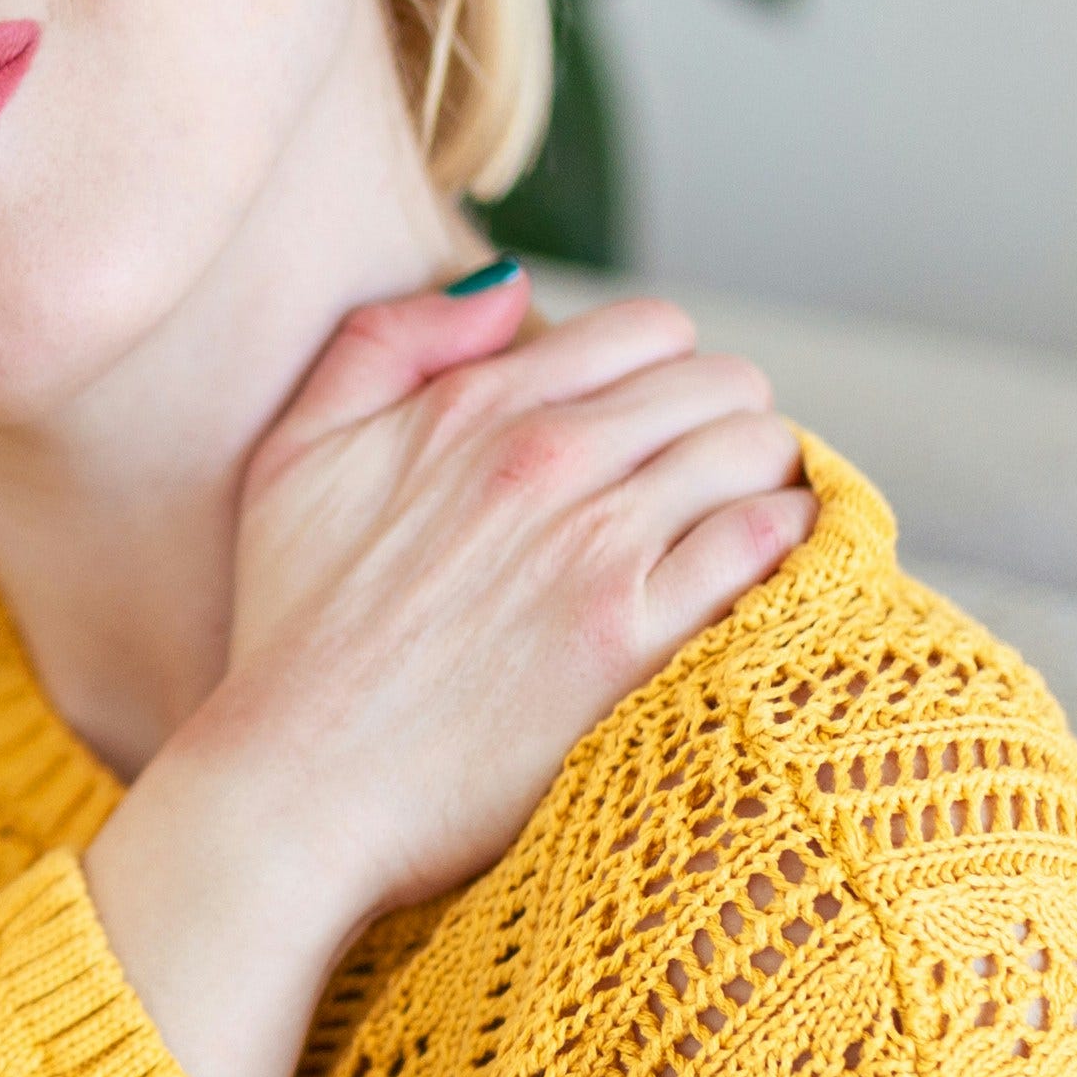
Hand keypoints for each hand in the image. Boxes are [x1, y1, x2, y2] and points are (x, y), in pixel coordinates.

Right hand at [182, 274, 815, 926]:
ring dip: (767, 485)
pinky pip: (764, 545)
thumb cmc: (291, 635)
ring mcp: (593, 548)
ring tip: (745, 533)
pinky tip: (766, 583)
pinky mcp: (631, 640)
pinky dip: (785, 550)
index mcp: (471, 406)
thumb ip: (387, 342)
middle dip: (727, 426)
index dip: (667, 374)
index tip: (656, 433)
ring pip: (757, 452)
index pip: (650, 330)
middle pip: (722, 384)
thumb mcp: (294, 456)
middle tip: (707, 489)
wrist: (293, 787)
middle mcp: (540, 458)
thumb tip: (508, 289)